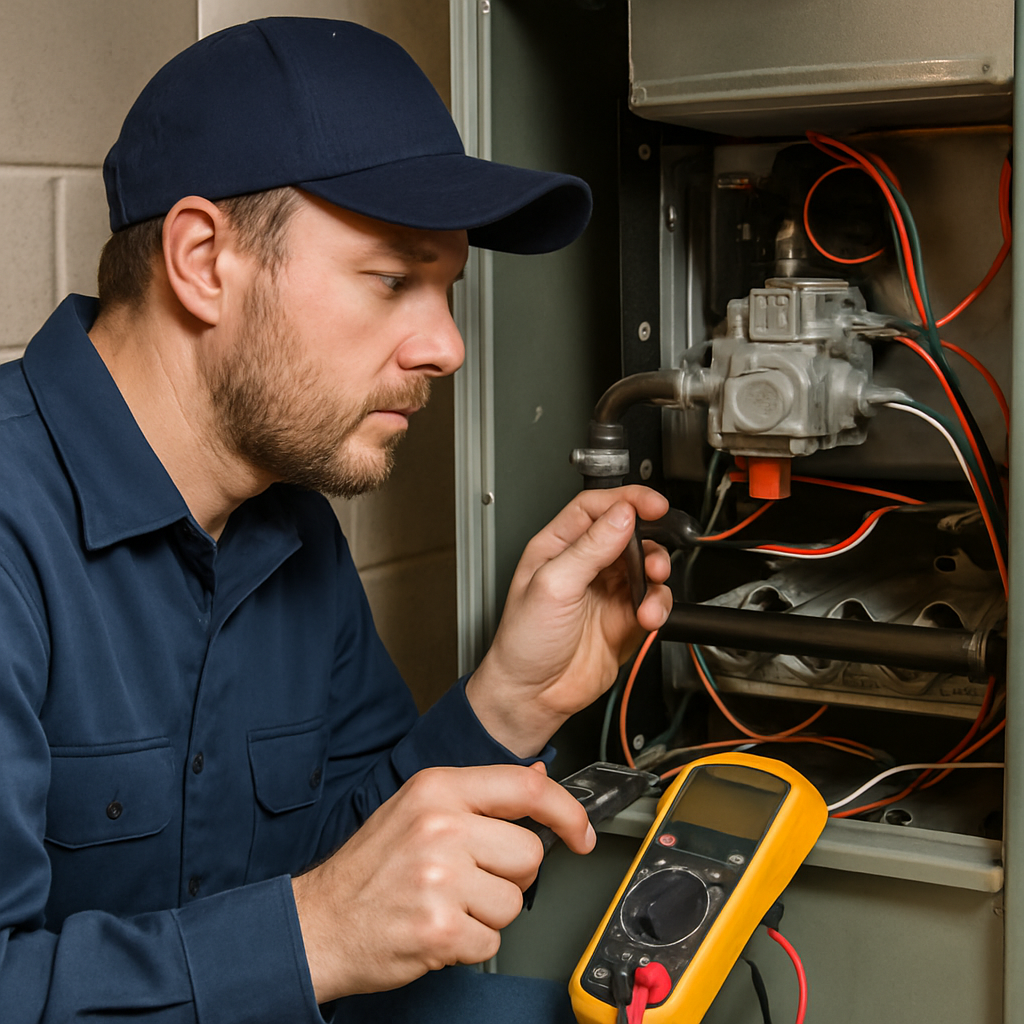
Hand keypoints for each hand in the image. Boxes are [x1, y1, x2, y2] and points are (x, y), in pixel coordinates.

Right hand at [291, 763, 594, 1002]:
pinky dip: (469, 944)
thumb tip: (535, 776)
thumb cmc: (370, 868)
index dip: (566, 812)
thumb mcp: (417, 807)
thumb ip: (478, 794)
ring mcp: (440, 877)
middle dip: (510, 876)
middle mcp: (440, 826)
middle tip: (471, 879)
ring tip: (448, 903)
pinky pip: (492, 941)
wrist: (319, 922)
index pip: (526, 788)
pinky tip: (438, 928)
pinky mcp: (440, 927)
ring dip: (488, 914)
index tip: (579, 832)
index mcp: (437, 789)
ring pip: (514, 902)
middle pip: (528, 854)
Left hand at [467, 486, 672, 756]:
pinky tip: (648, 617)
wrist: (532, 695)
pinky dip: (658, 606)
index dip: (627, 500)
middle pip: (629, 534)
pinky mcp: (624, 619)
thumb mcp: (553, 585)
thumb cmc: (523, 642)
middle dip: (649, 542)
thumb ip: (590, 548)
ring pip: (647, 567)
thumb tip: (622, 515)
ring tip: (649, 590)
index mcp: (558, 546)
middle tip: (653, 558)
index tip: (653, 504)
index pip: (597, 507)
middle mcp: (585, 564)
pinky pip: (653, 601)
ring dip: (656, 576)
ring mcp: (607, 591)